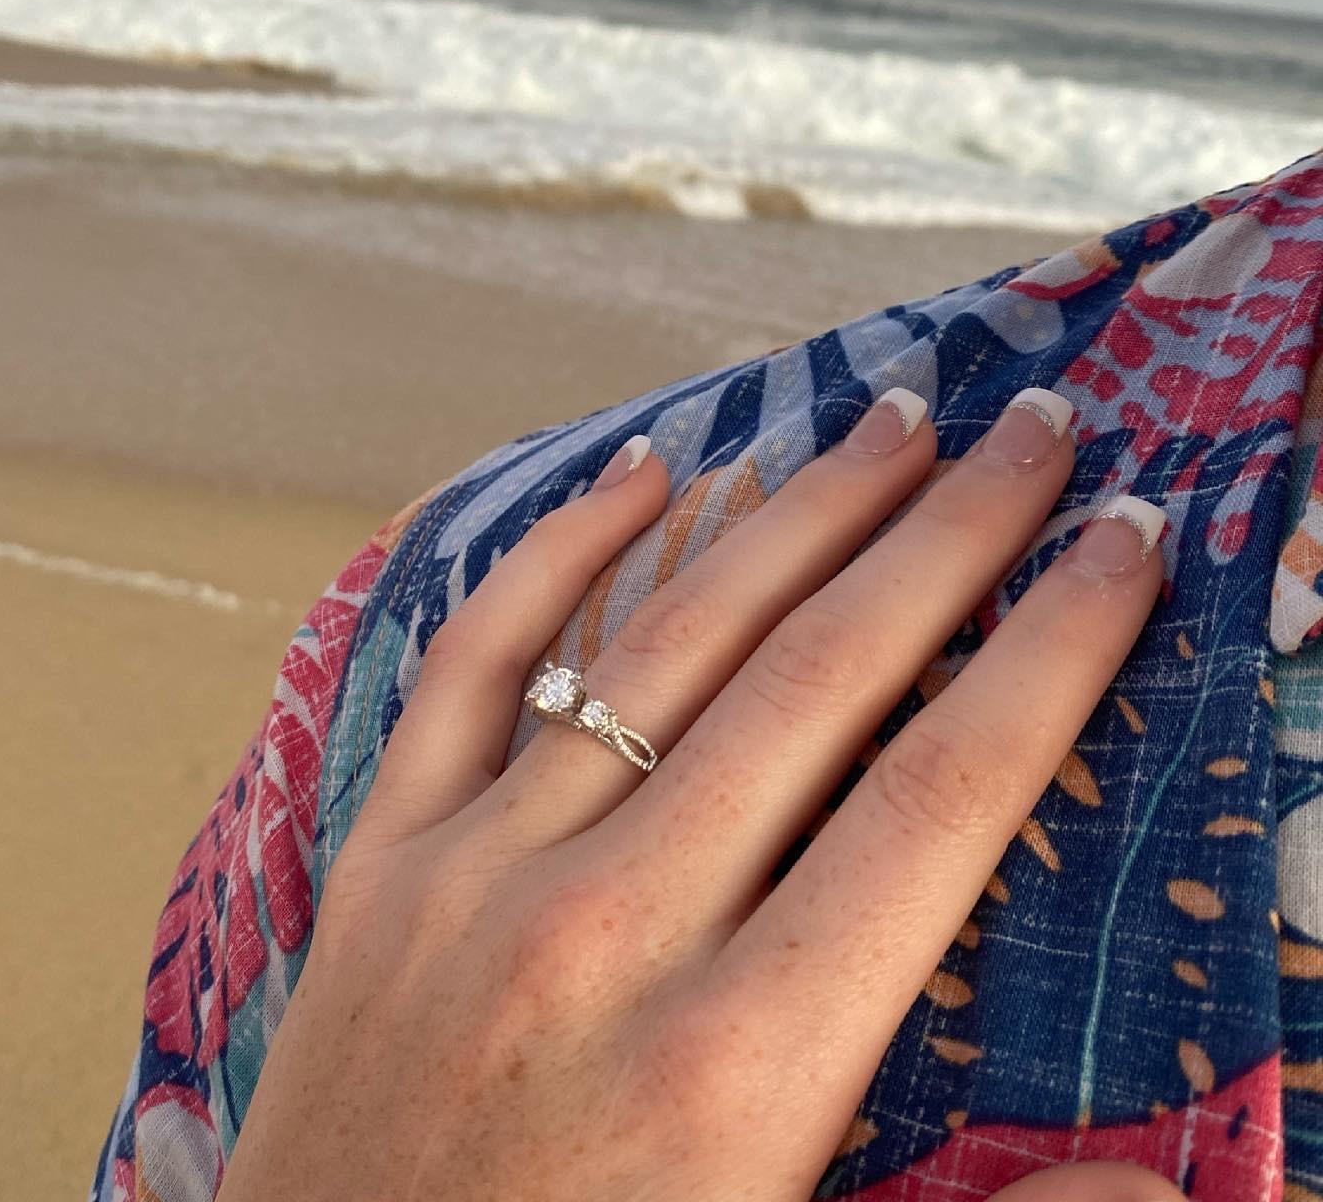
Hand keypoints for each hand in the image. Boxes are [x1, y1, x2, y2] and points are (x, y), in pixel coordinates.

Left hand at [219, 389, 1180, 1201]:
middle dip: (949, 538)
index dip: (1052, 650)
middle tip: (1030, 428)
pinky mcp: (380, 862)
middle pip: (818, 682)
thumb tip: (1168, 1185)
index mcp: (740, 1070)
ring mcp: (476, 878)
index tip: (1122, 538)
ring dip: (794, 516)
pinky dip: (557, 553)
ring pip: (666, 645)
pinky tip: (645, 464)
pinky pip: (476, 665)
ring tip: (893, 424)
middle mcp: (609, 937)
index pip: (942, 799)